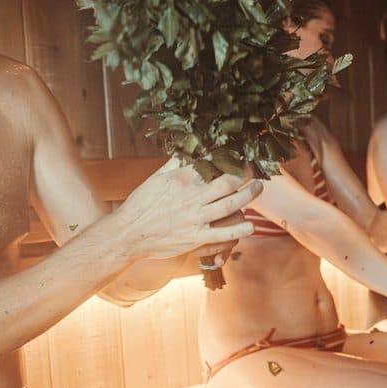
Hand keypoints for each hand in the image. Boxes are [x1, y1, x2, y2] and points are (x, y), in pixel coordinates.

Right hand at [114, 159, 260, 261]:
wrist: (128, 234)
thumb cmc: (141, 205)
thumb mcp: (156, 178)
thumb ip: (175, 164)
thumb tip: (189, 150)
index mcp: (182, 179)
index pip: (212, 163)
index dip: (230, 158)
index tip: (240, 153)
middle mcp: (192, 197)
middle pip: (228, 182)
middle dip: (246, 174)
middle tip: (255, 170)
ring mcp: (195, 218)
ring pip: (230, 205)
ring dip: (249, 195)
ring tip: (258, 188)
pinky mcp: (195, 238)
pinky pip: (222, 234)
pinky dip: (239, 230)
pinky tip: (251, 226)